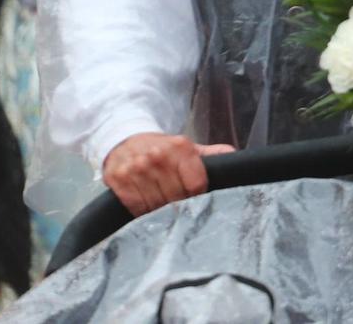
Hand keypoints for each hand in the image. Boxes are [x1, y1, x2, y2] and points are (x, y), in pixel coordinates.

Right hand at [103, 133, 235, 216]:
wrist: (126, 141)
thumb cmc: (162, 149)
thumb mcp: (188, 148)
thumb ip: (211, 154)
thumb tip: (234, 155)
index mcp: (180, 147)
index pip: (196, 184)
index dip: (198, 197)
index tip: (196, 200)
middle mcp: (157, 156)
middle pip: (176, 197)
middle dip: (180, 206)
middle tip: (179, 207)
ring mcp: (136, 168)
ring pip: (156, 204)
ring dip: (160, 211)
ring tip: (163, 207)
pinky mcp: (118, 179)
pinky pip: (136, 207)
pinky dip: (143, 212)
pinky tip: (147, 207)